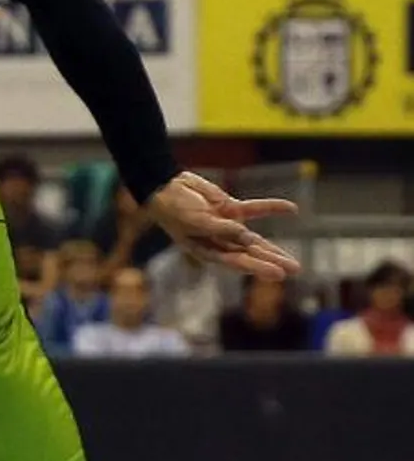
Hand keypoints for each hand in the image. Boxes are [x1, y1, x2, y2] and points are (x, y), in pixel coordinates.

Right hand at [143, 173, 299, 279]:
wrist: (166, 186)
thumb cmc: (173, 209)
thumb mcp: (194, 221)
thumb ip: (220, 228)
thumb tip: (245, 235)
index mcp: (207, 250)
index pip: (236, 262)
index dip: (258, 268)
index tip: (278, 274)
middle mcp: (219, 242)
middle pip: (249, 254)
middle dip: (271, 262)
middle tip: (294, 269)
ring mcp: (226, 226)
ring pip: (255, 240)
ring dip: (274, 249)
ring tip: (293, 262)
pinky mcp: (230, 209)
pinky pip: (255, 209)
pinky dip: (272, 208)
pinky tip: (291, 209)